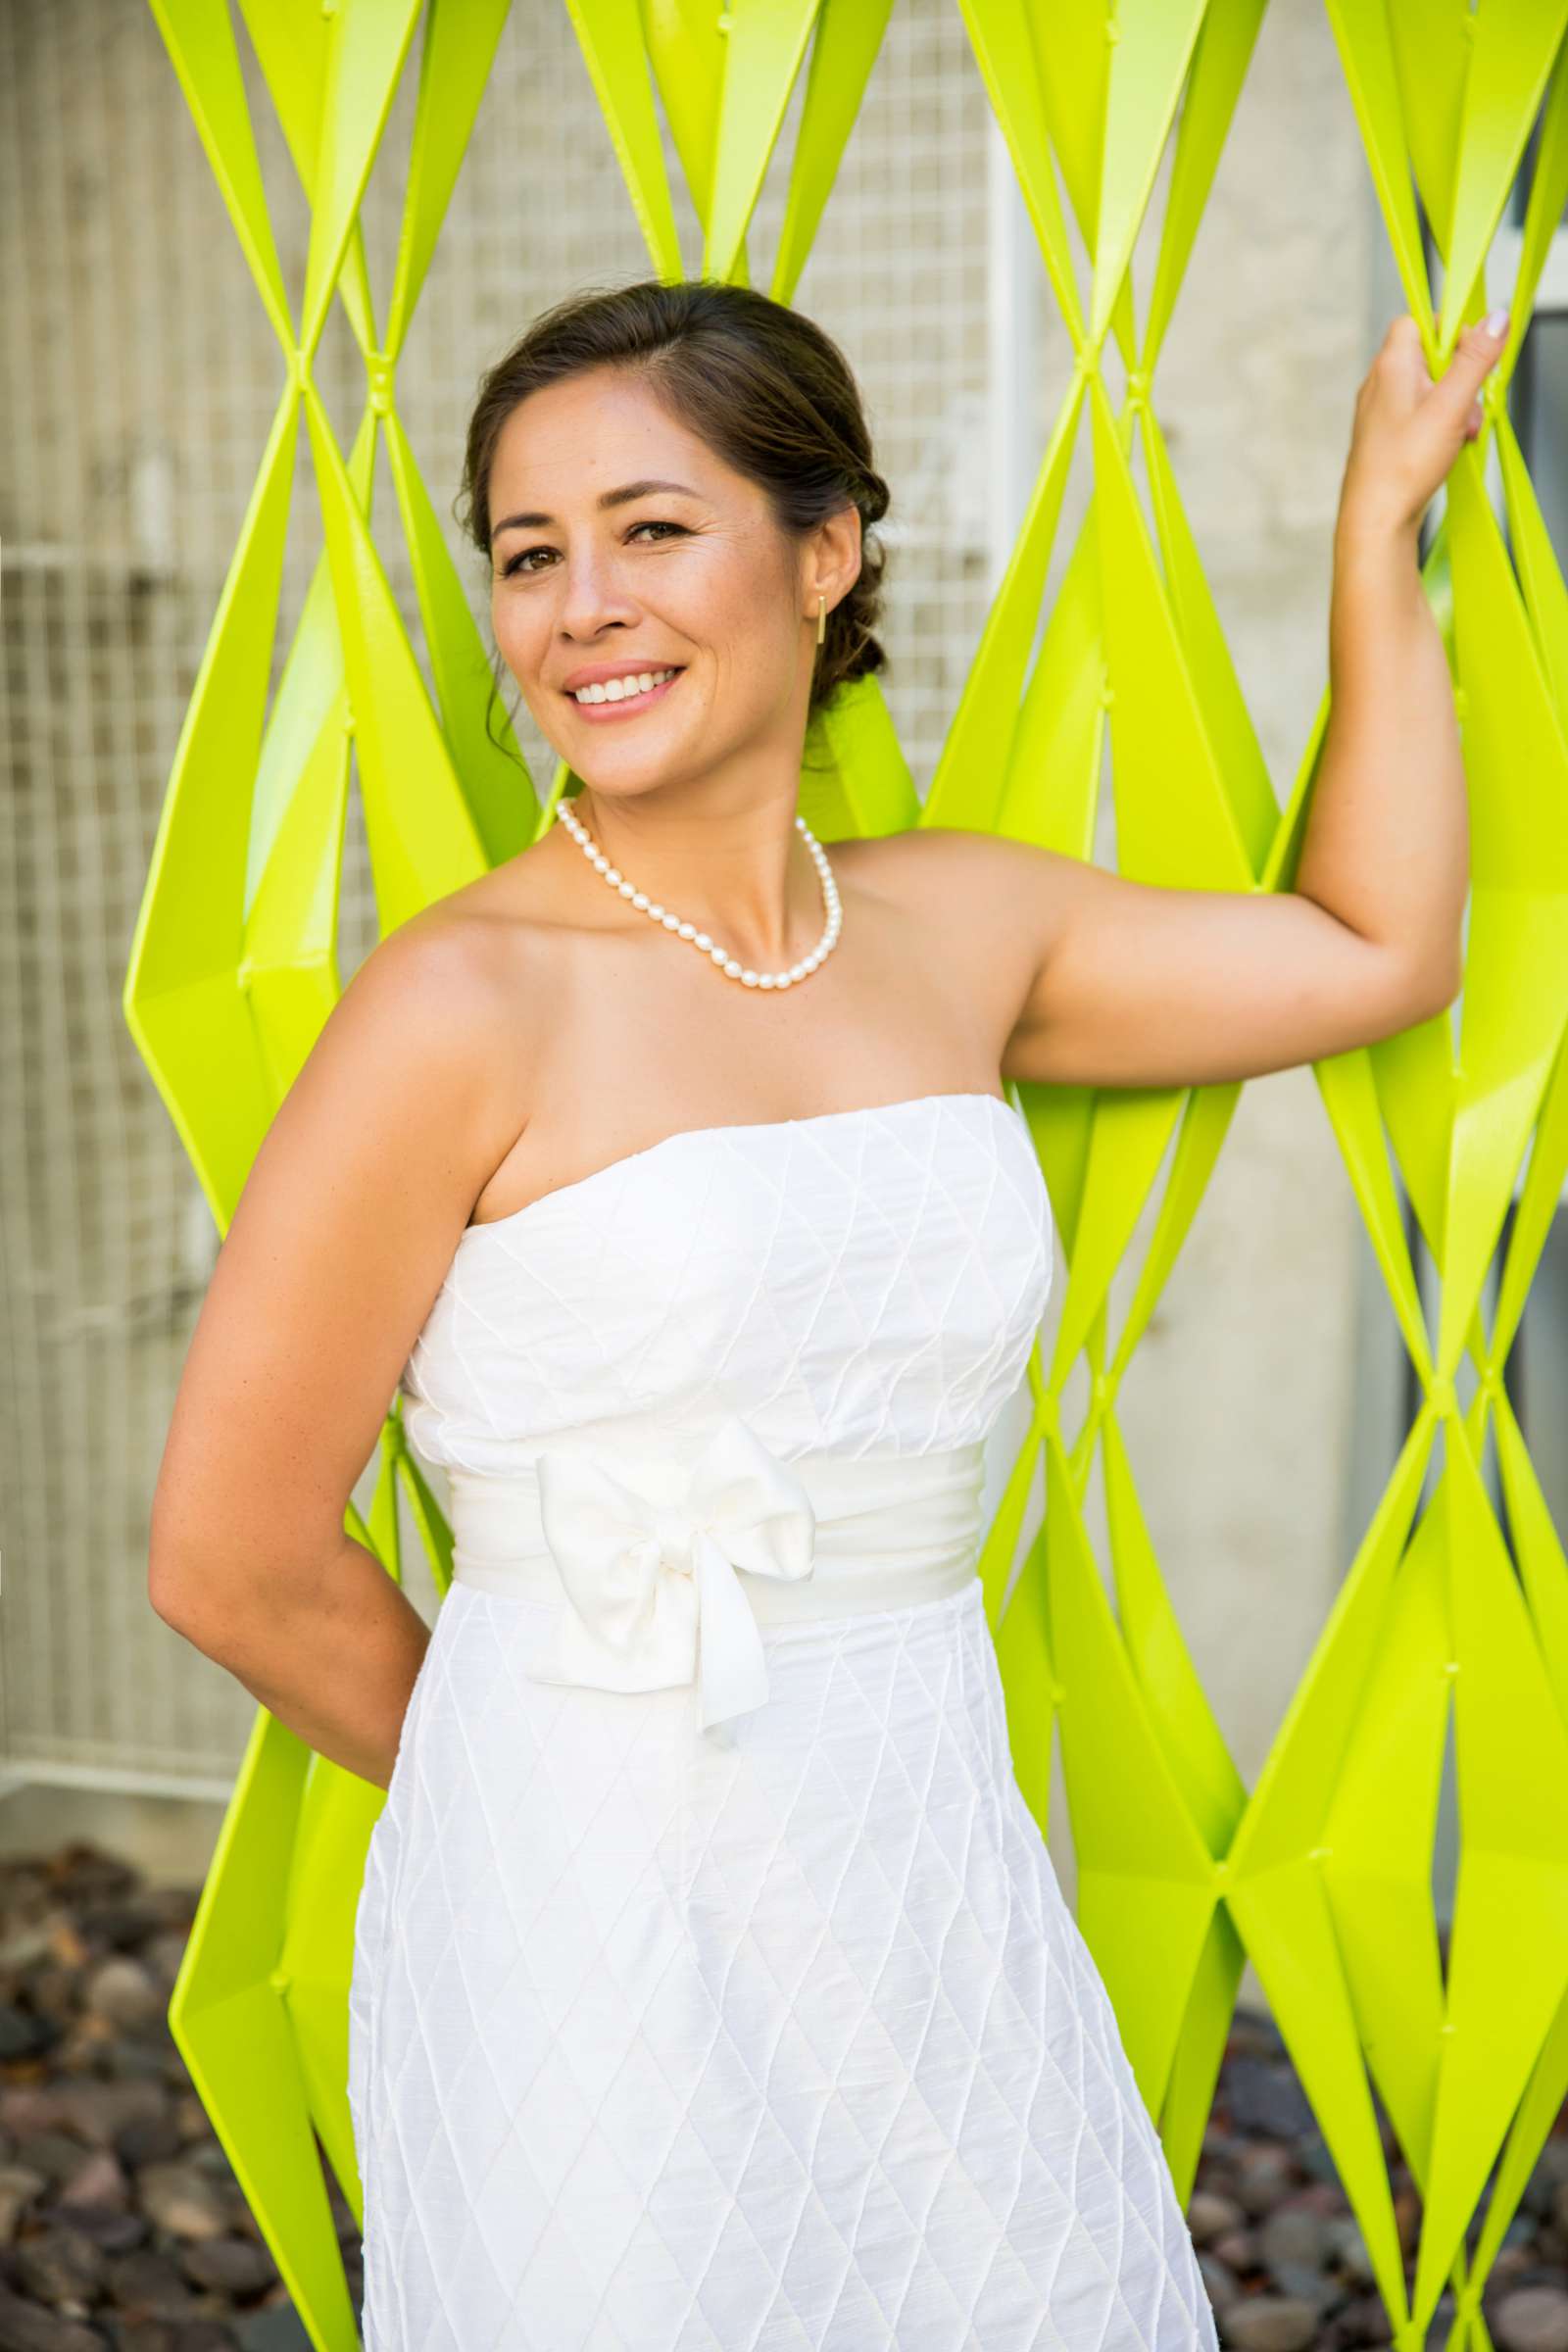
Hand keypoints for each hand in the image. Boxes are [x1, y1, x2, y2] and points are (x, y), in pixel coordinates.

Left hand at [1336, 308, 1509, 543]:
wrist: (1375, 520)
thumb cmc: (1402, 466)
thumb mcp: (1451, 405)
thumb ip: (1475, 359)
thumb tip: (1495, 319)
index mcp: (1391, 365)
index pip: (1417, 320)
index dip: (1448, 330)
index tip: (1471, 354)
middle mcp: (1380, 384)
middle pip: (1431, 357)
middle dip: (1460, 378)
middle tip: (1470, 403)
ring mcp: (1381, 411)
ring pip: (1430, 390)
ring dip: (1455, 407)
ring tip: (1461, 434)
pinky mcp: (1387, 436)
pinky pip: (1421, 416)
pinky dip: (1441, 426)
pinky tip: (1450, 448)